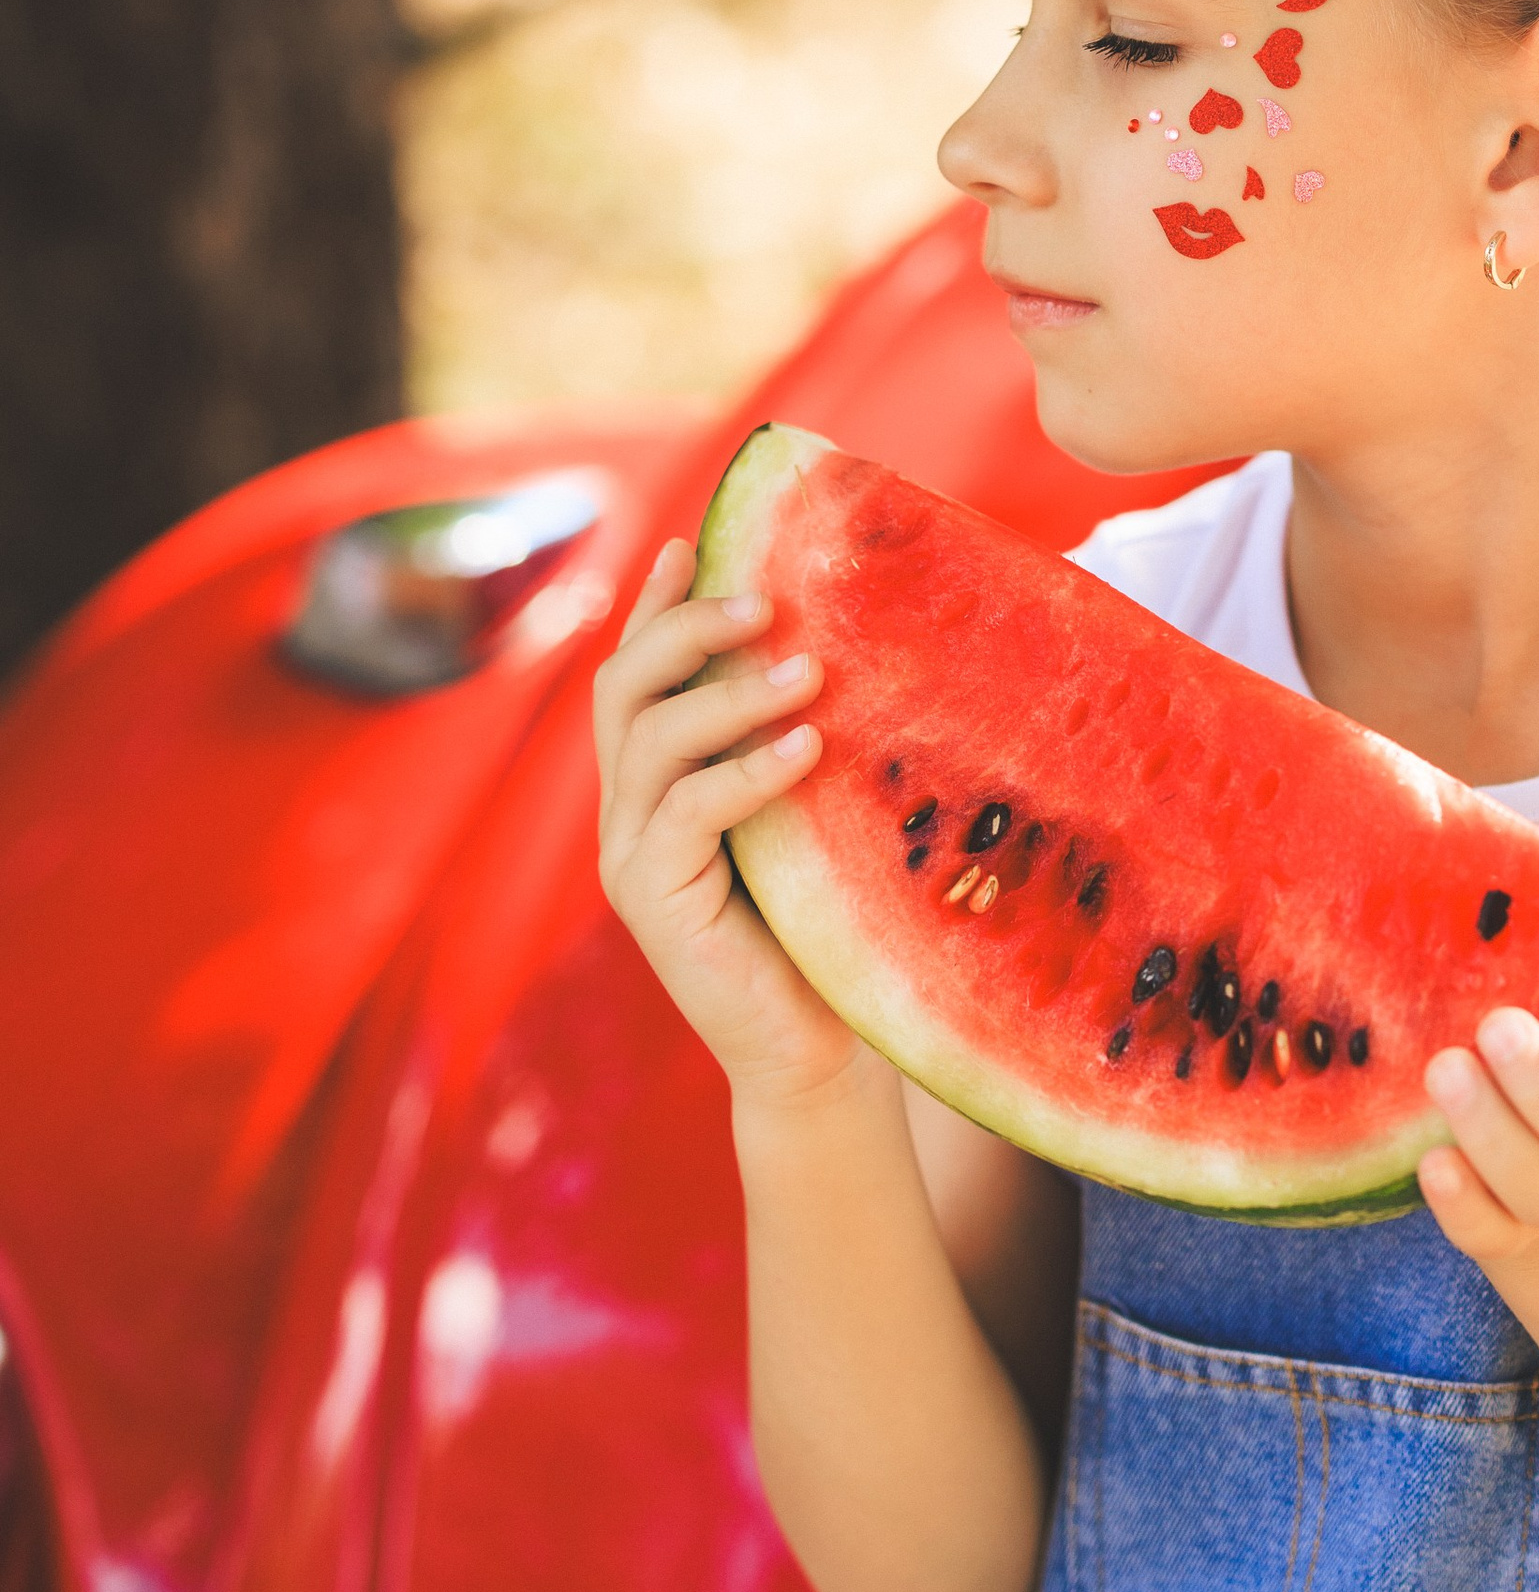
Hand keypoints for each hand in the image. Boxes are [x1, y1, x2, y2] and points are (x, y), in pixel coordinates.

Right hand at [594, 537, 862, 1115]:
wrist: (821, 1052)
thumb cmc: (832, 925)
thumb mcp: (819, 813)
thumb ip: (807, 741)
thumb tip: (861, 646)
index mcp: (660, 782)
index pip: (640, 672)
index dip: (657, 604)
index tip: (696, 540)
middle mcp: (629, 811)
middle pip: (623, 686)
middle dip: (684, 627)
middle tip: (763, 601)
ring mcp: (632, 857)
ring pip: (648, 737)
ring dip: (725, 693)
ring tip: (805, 672)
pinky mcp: (653, 901)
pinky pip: (685, 811)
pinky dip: (743, 771)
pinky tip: (805, 749)